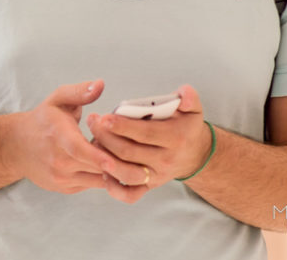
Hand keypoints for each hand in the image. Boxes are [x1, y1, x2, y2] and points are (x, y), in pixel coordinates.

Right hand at [12, 79, 146, 194]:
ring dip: (113, 172)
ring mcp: (61, 177)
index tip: (117, 160)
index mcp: (58, 136)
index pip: (80, 150)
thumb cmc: (42, 120)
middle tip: (142, 159)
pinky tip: (111, 166)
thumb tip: (100, 84)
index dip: (100, 157)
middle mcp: (58, 161)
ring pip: (96, 180)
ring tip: (131, 162)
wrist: (16, 147)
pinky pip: (91, 185)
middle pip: (94, 168)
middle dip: (118, 164)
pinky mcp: (64, 188)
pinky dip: (103, 177)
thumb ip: (79, 91)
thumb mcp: (57, 99)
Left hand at [86, 84, 213, 203]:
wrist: (195, 155)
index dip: (122, 126)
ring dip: (104, 159)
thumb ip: (190, 97)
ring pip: (125, 172)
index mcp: (174, 138)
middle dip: (106, 137)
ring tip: (91, 141)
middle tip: (91, 121)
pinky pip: (130, 194)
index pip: (144, 133)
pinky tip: (101, 171)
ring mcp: (156, 175)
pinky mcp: (149, 186)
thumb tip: (184, 92)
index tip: (104, 117)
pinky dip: (114, 188)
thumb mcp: (193, 109)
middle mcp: (165, 160)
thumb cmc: (187, 127)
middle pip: (129, 152)